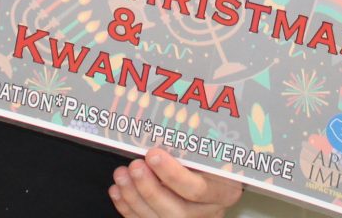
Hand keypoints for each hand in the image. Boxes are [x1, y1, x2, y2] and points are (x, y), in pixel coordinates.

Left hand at [110, 149, 240, 217]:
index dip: (172, 174)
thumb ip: (190, 147)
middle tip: (134, 166)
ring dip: (134, 198)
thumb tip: (160, 132)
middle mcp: (208, 212)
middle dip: (149, 189)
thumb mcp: (208, 149)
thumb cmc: (208, 156)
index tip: (152, 154)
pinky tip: (117, 191)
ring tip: (121, 175)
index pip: (197, 189)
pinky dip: (128, 208)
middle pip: (177, 210)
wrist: (210, 176)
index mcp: (223, 191)